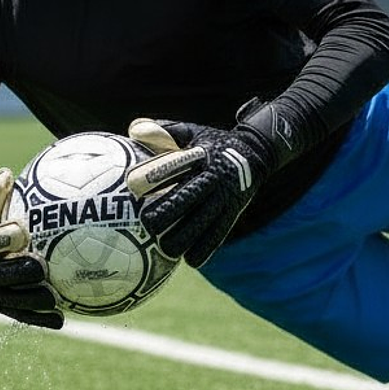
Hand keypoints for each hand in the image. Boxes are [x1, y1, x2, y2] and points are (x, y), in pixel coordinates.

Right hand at [0, 168, 63, 328]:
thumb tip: (6, 173)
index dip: (2, 238)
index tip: (21, 231)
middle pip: (1, 276)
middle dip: (21, 272)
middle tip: (42, 266)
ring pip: (12, 301)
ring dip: (33, 300)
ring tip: (55, 298)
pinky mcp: (2, 309)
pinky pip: (22, 317)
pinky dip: (40, 320)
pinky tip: (62, 321)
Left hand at [126, 117, 275, 266]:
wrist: (255, 152)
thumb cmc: (211, 143)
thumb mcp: (192, 132)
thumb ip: (163, 131)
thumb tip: (132, 129)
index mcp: (200, 155)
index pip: (174, 165)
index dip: (154, 176)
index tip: (132, 186)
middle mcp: (213, 176)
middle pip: (188, 197)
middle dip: (167, 212)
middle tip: (147, 224)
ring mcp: (225, 196)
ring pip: (204, 220)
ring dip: (185, 236)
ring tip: (165, 249)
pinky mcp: (233, 211)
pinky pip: (219, 232)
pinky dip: (206, 248)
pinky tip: (191, 260)